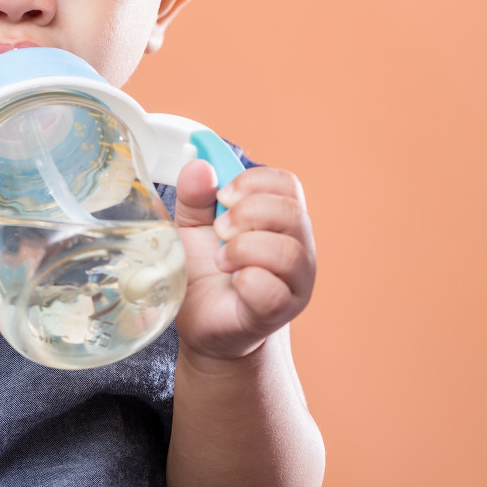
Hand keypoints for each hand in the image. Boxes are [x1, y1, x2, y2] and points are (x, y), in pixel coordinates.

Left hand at [172, 161, 315, 364]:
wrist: (201, 320)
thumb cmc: (202, 268)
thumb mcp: (190, 224)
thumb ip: (194, 195)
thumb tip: (199, 166)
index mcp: (277, 217)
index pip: (286, 183)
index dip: (252, 182)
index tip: (222, 195)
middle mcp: (296, 245)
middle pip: (291, 212)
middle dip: (246, 214)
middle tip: (219, 231)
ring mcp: (295, 280)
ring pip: (288, 252)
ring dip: (244, 249)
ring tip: (222, 260)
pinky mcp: (282, 310)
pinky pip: (275, 291)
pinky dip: (248, 281)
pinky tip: (234, 283)